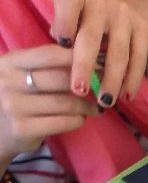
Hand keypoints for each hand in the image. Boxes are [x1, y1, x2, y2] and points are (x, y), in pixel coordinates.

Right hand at [0, 45, 96, 165]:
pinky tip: (81, 118)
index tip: (101, 63)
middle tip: (103, 87)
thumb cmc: (17, 97)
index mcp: (9, 62)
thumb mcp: (21, 74)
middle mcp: (8, 81)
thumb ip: (46, 65)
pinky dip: (78, 120)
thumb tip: (90, 56)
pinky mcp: (23, 128)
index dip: (78, 58)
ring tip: (96, 106)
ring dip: (87, 106)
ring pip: (66, 103)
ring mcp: (14, 106)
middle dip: (88, 83)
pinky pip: (63, 122)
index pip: (49, 54)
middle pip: (61, 79)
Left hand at [50, 0, 147, 105]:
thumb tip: (59, 52)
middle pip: (90, 37)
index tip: (62, 44)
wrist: (145, 8)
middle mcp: (101, 2)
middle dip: (84, 66)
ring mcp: (125, 15)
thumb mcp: (80, 15)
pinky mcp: (145, 29)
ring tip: (105, 102)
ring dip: (111, 81)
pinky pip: (138, 59)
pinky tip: (126, 96)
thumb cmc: (101, 17)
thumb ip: (66, 29)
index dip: (64, 22)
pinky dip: (132, 81)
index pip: (68, 2)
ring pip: (118, 54)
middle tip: (79, 91)